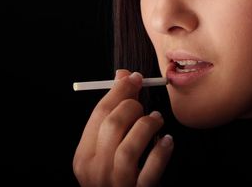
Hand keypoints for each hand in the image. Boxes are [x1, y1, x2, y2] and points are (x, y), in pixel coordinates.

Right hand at [73, 70, 173, 186]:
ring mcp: (116, 185)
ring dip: (148, 126)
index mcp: (84, 157)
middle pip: (112, 126)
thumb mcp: (106, 150)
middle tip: (144, 104)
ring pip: (130, 146)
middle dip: (133, 106)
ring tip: (157, 121)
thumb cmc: (116, 177)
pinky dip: (162, 151)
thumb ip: (112, 117)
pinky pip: (151, 169)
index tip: (135, 77)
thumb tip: (123, 75)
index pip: (99, 114)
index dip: (119, 90)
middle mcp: (95, 172)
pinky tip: (167, 141)